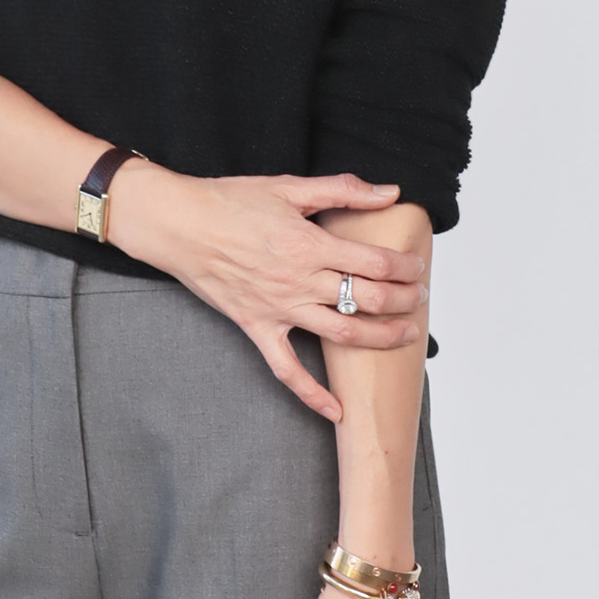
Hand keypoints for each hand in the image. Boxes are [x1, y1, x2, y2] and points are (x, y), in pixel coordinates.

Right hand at [106, 165, 425, 421]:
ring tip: (405, 337)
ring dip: (380, 339)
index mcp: (309, 244)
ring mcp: (279, 309)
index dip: (404, 267)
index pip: (374, 263)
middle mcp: (299, 281)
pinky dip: (312, 395)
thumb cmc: (229, 201)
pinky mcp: (256, 328)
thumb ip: (343, 190)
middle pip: (368, 299)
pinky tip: (337, 411)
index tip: (417, 268)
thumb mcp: (288, 187)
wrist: (178, 225)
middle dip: (404, 302)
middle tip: (420, 300)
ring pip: (342, 335)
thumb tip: (389, 191)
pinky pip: (287, 370)